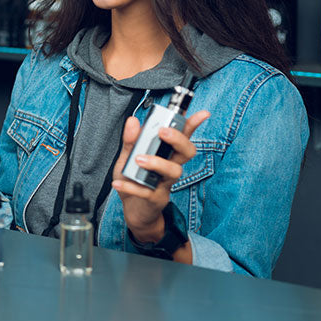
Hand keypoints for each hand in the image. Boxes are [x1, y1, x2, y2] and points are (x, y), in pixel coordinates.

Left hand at [111, 110, 209, 242]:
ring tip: (138, 159)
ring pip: (174, 171)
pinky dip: (131, 187)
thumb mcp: (127, 156)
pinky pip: (148, 192)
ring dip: (157, 163)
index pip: (183, 136)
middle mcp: (170, 166)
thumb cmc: (134, 178)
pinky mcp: (156, 198)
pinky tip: (117, 183)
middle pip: (187, 152)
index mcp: (166, 153)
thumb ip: (131, 140)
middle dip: (178, 139)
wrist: (131, 208)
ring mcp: (165, 183)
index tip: (202, 113)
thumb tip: (133, 121)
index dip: (194, 124)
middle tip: (162, 132)